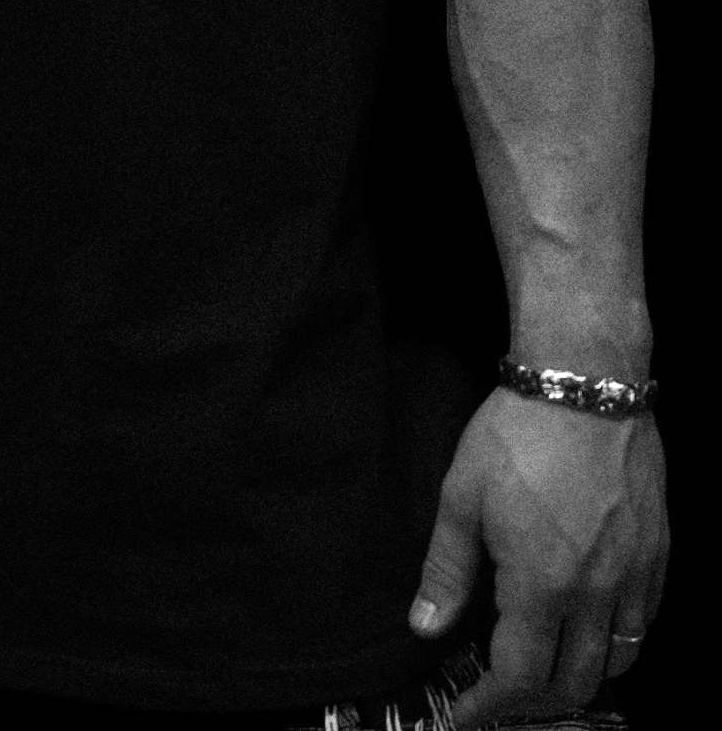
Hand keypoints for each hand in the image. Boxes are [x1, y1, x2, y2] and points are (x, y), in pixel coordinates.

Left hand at [409, 386, 667, 730]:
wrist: (585, 383)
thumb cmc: (517, 433)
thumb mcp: (462, 496)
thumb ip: (447, 570)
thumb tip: (425, 626)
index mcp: (541, 585)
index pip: (519, 678)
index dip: (487, 708)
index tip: (463, 715)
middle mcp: (596, 593)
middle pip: (575, 684)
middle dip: (533, 703)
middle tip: (499, 692)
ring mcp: (635, 574)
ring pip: (618, 660)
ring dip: (580, 674)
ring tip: (543, 660)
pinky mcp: (657, 552)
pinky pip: (644, 621)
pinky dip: (617, 639)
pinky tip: (587, 620)